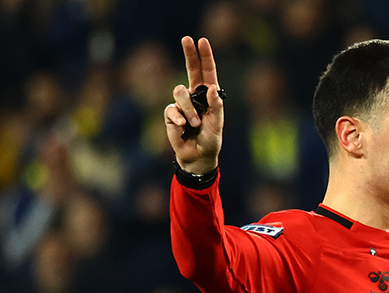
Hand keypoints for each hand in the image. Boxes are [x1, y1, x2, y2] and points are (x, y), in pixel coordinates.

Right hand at [165, 36, 223, 174]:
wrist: (197, 156)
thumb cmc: (211, 139)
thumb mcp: (217, 123)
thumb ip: (216, 105)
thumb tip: (211, 87)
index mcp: (209, 95)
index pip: (207, 72)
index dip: (205, 56)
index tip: (202, 40)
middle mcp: (195, 96)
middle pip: (191, 70)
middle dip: (189, 54)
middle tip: (186, 38)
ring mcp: (182, 104)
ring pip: (180, 92)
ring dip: (188, 109)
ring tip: (195, 124)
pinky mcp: (171, 114)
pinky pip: (172, 109)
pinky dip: (179, 118)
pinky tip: (183, 127)